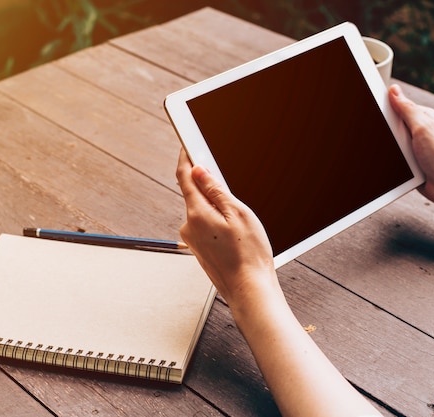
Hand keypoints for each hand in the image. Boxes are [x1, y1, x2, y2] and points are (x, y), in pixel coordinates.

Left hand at [176, 149, 276, 306]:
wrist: (249, 289)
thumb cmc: (248, 254)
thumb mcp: (237, 213)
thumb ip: (215, 190)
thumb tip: (199, 171)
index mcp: (196, 213)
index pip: (184, 177)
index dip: (186, 158)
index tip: (188, 145)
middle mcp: (188, 226)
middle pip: (195, 194)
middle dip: (211, 188)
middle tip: (232, 190)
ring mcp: (192, 239)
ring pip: (203, 212)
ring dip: (218, 210)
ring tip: (241, 224)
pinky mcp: (199, 249)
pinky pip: (206, 226)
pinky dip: (218, 224)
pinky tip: (235, 235)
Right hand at [388, 84, 433, 208]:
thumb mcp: (423, 127)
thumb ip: (407, 109)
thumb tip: (394, 90)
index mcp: (424, 118)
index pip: (399, 106)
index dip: (385, 107)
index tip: (373, 109)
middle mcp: (419, 132)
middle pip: (392, 127)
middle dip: (386, 132)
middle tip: (391, 140)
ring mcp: (415, 148)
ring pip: (392, 145)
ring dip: (390, 151)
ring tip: (398, 156)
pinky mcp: (412, 165)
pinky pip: (395, 160)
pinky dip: (393, 163)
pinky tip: (396, 166)